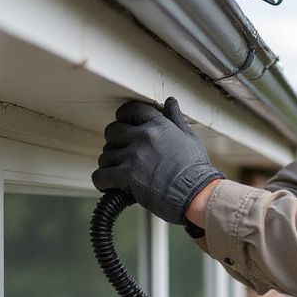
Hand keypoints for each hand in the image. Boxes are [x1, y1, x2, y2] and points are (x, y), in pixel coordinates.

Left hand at [92, 97, 223, 223]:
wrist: (196, 194)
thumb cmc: (196, 170)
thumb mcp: (190, 138)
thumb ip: (176, 119)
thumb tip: (170, 102)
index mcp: (159, 125)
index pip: (131, 109)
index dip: (123, 116)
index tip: (122, 124)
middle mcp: (144, 136)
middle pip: (112, 131)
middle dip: (114, 142)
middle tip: (121, 154)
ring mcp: (134, 156)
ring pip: (105, 155)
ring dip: (109, 165)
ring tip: (119, 174)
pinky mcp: (126, 176)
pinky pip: (100, 175)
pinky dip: (102, 182)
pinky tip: (109, 185)